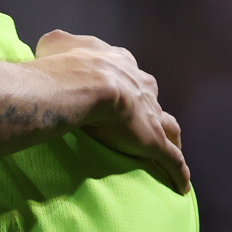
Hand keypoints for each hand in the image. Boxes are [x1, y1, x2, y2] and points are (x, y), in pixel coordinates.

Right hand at [32, 30, 189, 193]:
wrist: (86, 85)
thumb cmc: (68, 66)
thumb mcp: (57, 45)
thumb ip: (58, 45)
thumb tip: (50, 46)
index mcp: (121, 65)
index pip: (128, 75)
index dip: (126, 85)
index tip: (121, 94)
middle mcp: (142, 86)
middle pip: (151, 100)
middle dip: (149, 109)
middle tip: (143, 122)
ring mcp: (152, 114)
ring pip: (168, 127)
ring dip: (169, 137)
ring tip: (170, 148)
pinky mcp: (155, 142)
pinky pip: (171, 161)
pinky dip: (177, 173)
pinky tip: (181, 186)